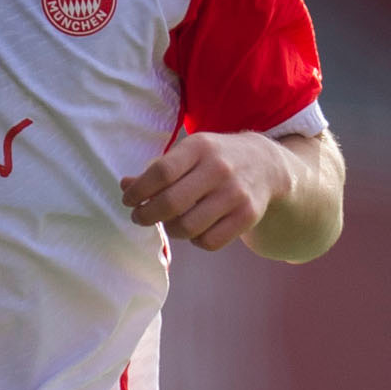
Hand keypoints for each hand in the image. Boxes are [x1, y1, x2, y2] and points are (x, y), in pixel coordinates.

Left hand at [121, 131, 288, 251]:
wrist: (266, 165)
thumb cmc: (215, 159)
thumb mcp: (188, 153)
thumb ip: (156, 169)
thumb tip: (125, 185)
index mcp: (200, 147)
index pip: (161, 173)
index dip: (138, 191)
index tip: (129, 200)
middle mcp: (219, 169)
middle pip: (172, 203)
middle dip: (147, 215)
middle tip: (140, 217)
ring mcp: (235, 194)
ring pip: (188, 227)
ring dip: (170, 230)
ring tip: (168, 223)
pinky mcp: (248, 216)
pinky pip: (209, 242)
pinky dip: (195, 241)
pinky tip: (194, 230)